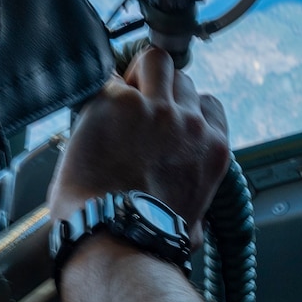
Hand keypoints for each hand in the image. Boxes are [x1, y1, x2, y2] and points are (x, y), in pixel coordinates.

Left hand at [50, 47, 229, 246]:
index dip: (185, 107)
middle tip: (134, 109)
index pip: (208, 105)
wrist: (116, 235)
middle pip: (182, 80)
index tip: (166, 116)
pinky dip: (98, 91)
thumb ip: (195, 210)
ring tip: (116, 97)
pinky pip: (108, 78)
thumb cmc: (150, 239)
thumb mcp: (192, 226)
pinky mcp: (119, 101)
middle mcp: (190, 124)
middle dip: (159, 88)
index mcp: (213, 150)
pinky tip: (88, 111)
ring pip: (154, 61)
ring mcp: (156, 109)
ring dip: (136, 73)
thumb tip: (194, 226)